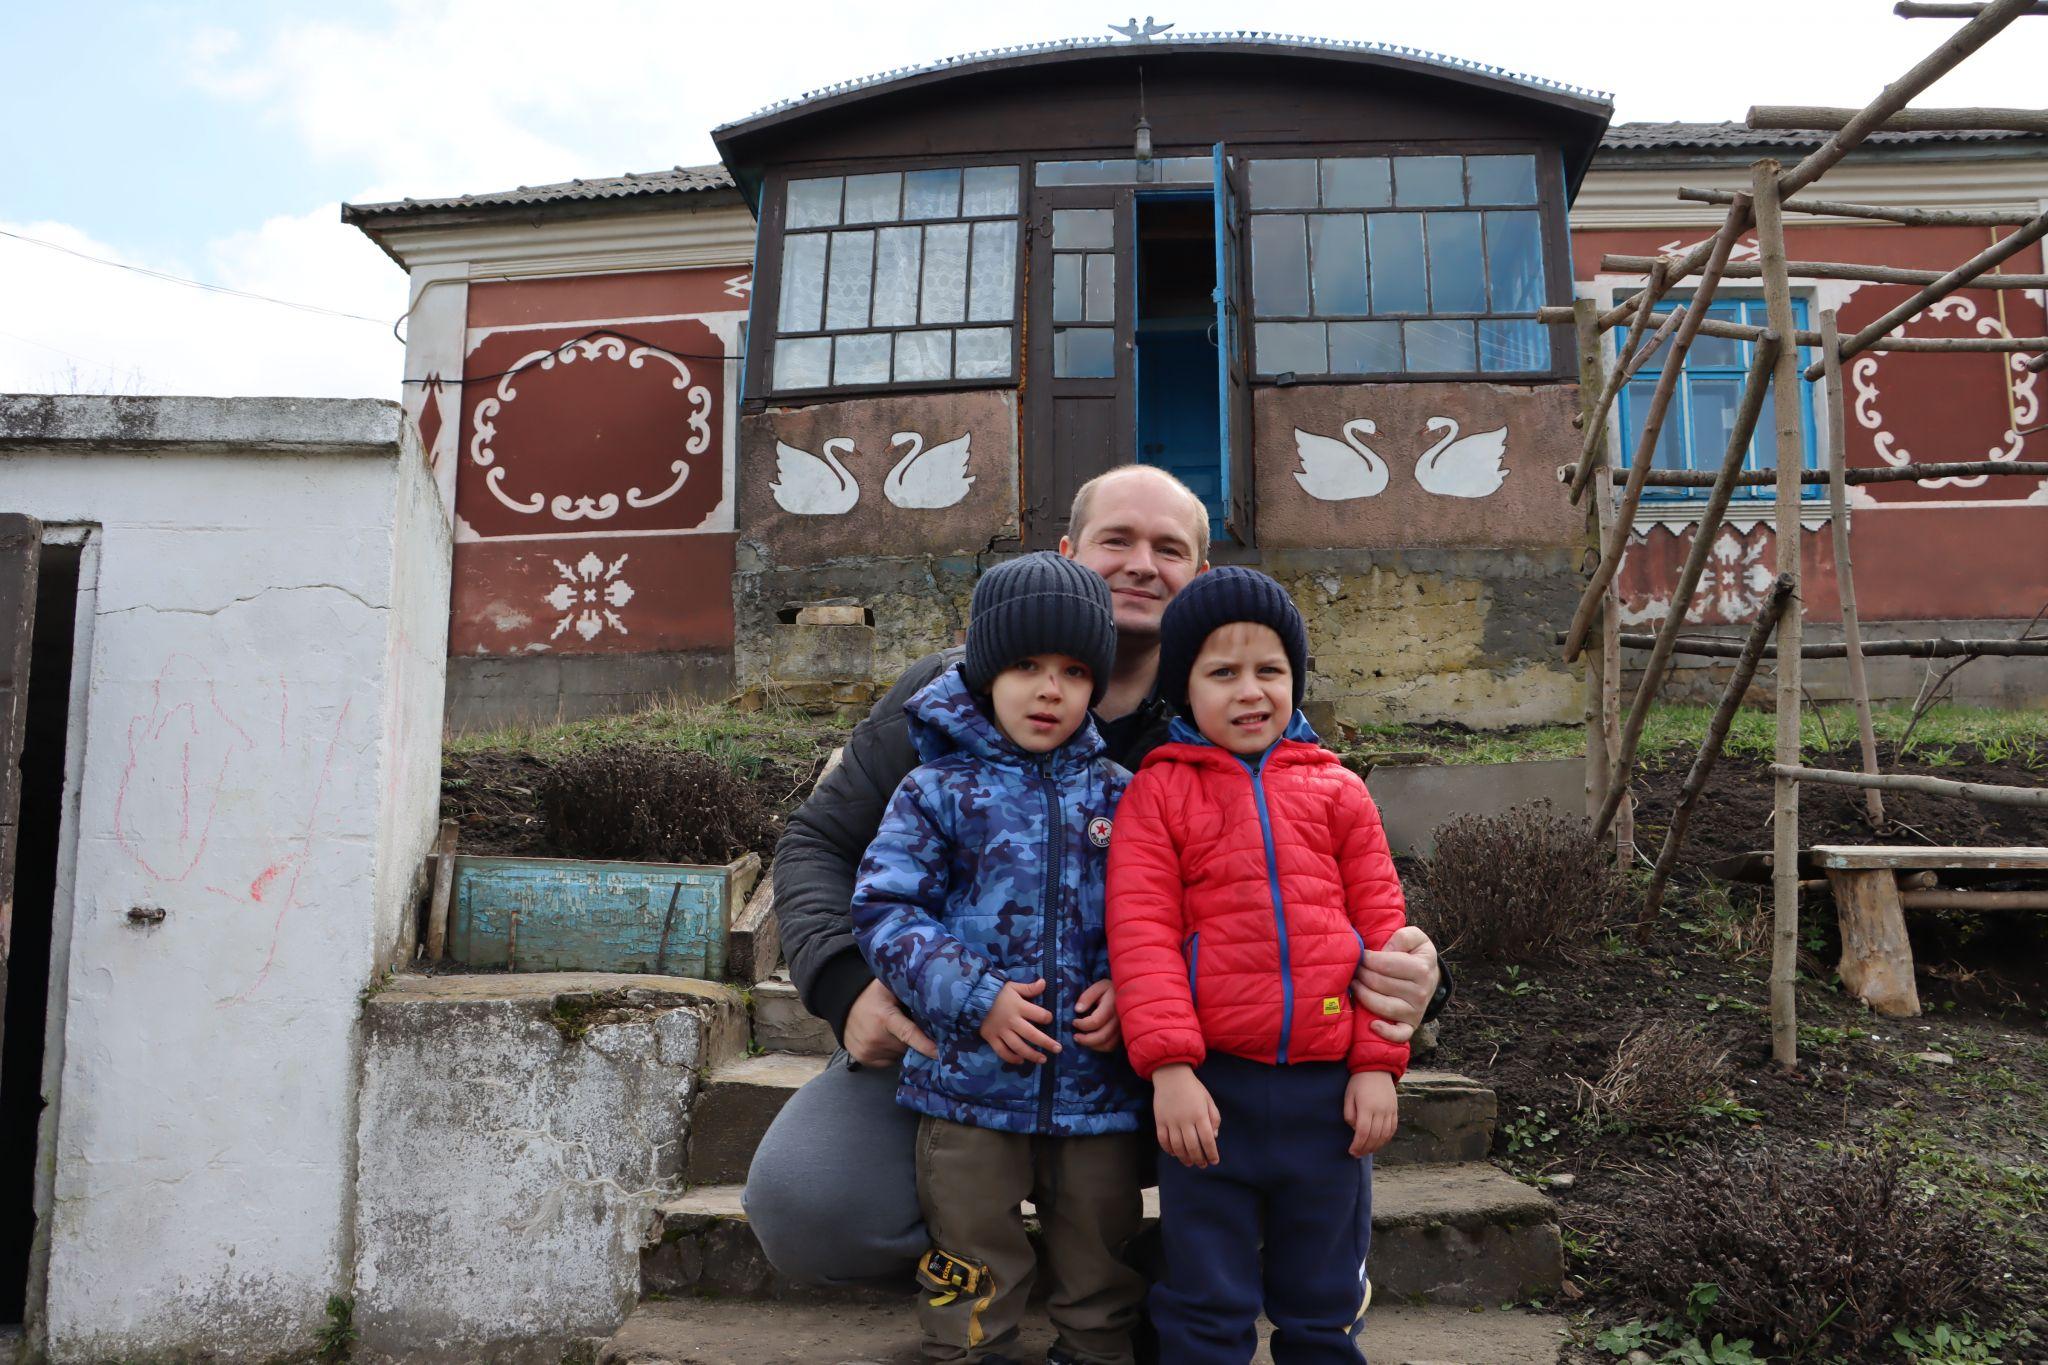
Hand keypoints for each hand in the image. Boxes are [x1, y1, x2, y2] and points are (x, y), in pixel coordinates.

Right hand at [844, 978, 937, 1067]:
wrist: (843, 1005)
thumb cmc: (872, 995)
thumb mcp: (889, 987)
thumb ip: (908, 992)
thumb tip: (934, 996)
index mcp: (885, 1017)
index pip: (908, 1034)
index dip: (925, 1044)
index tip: (939, 1053)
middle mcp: (875, 1037)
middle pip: (907, 1046)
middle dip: (912, 1038)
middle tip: (905, 1022)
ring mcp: (868, 1050)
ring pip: (898, 1055)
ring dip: (900, 1046)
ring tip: (891, 1030)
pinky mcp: (864, 1059)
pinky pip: (888, 1061)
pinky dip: (890, 1052)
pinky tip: (883, 1039)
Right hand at [980, 978, 1062, 1064]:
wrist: (973, 998)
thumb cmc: (997, 993)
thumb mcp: (1013, 987)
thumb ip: (1029, 988)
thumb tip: (1044, 983)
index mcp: (1019, 1006)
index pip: (1039, 1014)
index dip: (1047, 1017)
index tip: (1050, 1019)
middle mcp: (1012, 1021)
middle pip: (1032, 1034)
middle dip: (1046, 1043)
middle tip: (1058, 1049)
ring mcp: (1001, 1031)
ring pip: (1018, 1046)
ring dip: (1032, 1055)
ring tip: (1043, 1059)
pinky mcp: (992, 1038)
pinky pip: (1002, 1051)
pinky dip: (1012, 1058)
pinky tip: (1021, 1061)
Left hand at [1073, 979, 1120, 1051]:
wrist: (1131, 994)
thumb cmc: (1111, 990)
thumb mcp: (1099, 987)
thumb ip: (1087, 996)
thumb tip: (1078, 1010)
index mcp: (1112, 1006)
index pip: (1095, 1021)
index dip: (1082, 1024)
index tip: (1074, 1022)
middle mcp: (1119, 1020)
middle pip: (1102, 1036)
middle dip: (1085, 1039)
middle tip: (1075, 1036)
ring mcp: (1123, 1029)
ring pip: (1107, 1044)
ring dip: (1092, 1045)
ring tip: (1083, 1040)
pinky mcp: (1124, 1035)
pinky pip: (1112, 1046)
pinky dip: (1101, 1047)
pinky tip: (1093, 1041)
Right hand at [1152, 1064, 1220, 1168]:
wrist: (1171, 1075)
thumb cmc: (1193, 1088)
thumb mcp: (1208, 1100)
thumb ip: (1214, 1118)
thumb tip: (1214, 1137)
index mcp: (1200, 1115)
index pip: (1208, 1140)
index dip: (1211, 1153)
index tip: (1214, 1161)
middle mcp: (1185, 1120)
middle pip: (1193, 1146)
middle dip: (1199, 1159)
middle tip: (1202, 1165)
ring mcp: (1171, 1121)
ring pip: (1177, 1146)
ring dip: (1184, 1157)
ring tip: (1189, 1163)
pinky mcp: (1160, 1120)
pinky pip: (1163, 1140)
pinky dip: (1168, 1149)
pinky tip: (1174, 1154)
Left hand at [1344, 1071, 1398, 1156]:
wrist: (1376, 1068)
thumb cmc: (1358, 1082)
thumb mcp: (1348, 1096)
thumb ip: (1350, 1114)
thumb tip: (1355, 1130)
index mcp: (1366, 1107)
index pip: (1362, 1132)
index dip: (1357, 1145)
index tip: (1352, 1151)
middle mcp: (1380, 1110)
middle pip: (1374, 1136)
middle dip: (1365, 1148)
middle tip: (1357, 1154)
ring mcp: (1390, 1111)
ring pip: (1385, 1135)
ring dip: (1376, 1146)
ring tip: (1367, 1150)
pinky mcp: (1395, 1110)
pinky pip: (1392, 1129)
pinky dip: (1386, 1139)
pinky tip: (1379, 1142)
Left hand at [1353, 924, 1440, 1042]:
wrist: (1431, 978)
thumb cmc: (1416, 955)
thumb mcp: (1416, 938)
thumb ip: (1403, 936)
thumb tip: (1385, 949)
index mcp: (1420, 969)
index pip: (1383, 963)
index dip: (1366, 958)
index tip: (1359, 954)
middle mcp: (1419, 992)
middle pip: (1378, 983)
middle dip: (1361, 973)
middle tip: (1354, 968)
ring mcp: (1415, 1011)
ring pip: (1381, 1006)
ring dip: (1361, 994)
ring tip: (1354, 984)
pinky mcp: (1410, 1025)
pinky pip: (1399, 1035)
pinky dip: (1386, 1032)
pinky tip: (1372, 1024)